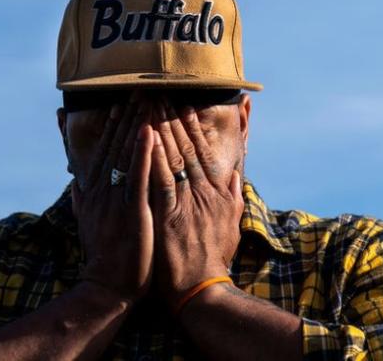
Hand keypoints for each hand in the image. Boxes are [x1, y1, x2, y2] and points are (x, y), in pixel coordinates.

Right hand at [71, 97, 153, 303]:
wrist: (109, 286)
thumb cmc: (104, 254)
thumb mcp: (86, 220)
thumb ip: (81, 195)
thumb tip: (74, 178)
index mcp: (94, 190)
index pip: (104, 150)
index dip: (111, 125)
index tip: (119, 101)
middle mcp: (103, 189)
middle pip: (115, 145)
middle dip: (127, 117)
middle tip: (137, 90)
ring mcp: (116, 198)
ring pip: (126, 154)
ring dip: (135, 125)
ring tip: (145, 100)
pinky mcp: (131, 210)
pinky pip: (138, 175)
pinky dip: (142, 152)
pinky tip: (149, 132)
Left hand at [148, 100, 244, 309]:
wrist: (202, 289)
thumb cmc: (213, 259)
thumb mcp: (232, 224)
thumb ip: (234, 197)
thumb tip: (236, 175)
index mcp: (214, 191)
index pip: (200, 151)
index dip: (190, 126)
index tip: (182, 104)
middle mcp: (201, 191)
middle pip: (184, 147)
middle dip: (171, 118)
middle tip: (159, 94)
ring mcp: (185, 202)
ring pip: (172, 158)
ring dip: (160, 129)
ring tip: (149, 106)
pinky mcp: (168, 215)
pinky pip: (160, 180)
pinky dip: (154, 158)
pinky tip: (146, 139)